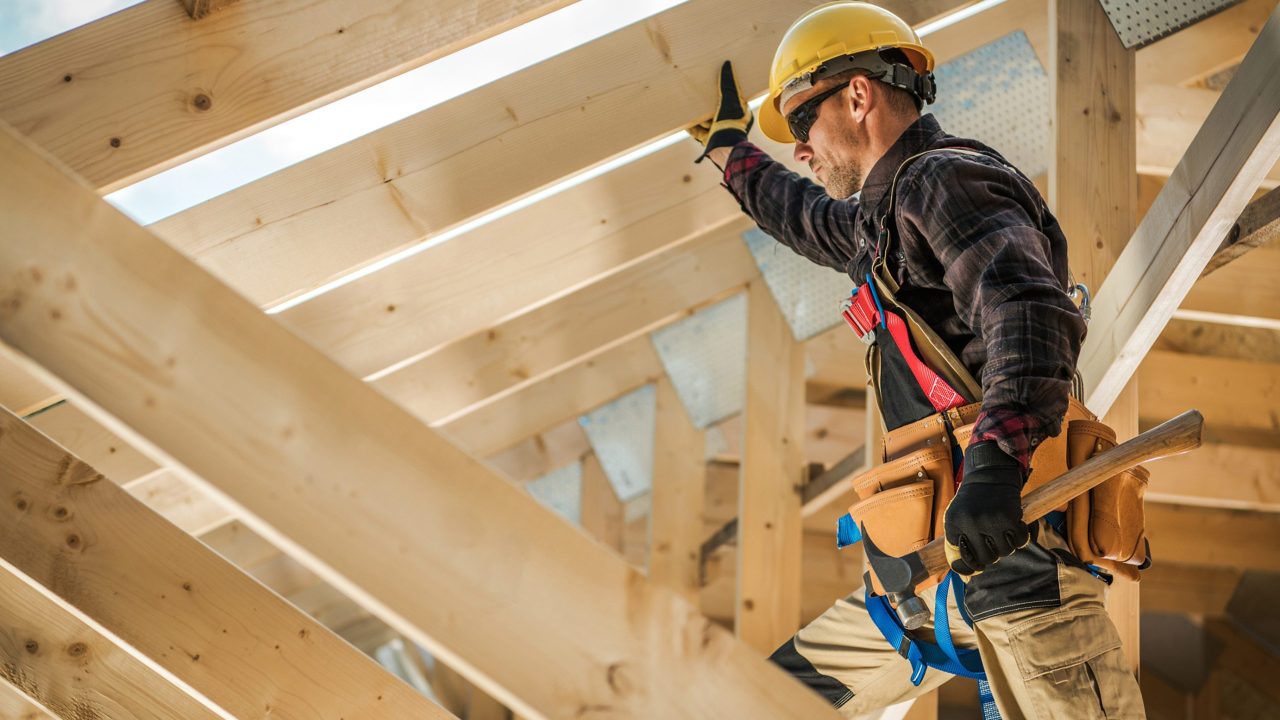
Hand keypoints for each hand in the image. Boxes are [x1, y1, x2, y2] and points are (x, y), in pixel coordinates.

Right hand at [688, 61, 752, 163]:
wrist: (725, 149)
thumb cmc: (732, 124)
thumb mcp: (731, 99)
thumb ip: (728, 83)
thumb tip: (727, 64)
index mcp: (740, 112)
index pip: (732, 97)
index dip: (724, 89)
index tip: (715, 80)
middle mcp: (730, 122)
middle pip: (716, 108)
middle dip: (707, 102)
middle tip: (699, 91)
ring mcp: (718, 131)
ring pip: (705, 119)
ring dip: (698, 114)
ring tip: (688, 104)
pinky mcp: (708, 140)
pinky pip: (697, 131)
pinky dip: (690, 125)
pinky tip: (683, 119)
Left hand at [943, 441, 1029, 575]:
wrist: (989, 474)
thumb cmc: (972, 501)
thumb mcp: (957, 517)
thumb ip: (959, 542)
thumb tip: (966, 575)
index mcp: (954, 524)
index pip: (962, 558)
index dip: (971, 564)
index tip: (977, 565)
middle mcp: (970, 523)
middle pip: (986, 559)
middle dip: (991, 554)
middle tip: (992, 543)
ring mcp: (991, 521)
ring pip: (1004, 552)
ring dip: (1006, 546)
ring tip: (1002, 532)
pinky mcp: (1009, 517)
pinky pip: (1020, 542)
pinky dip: (1020, 538)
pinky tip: (1015, 527)